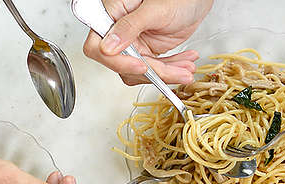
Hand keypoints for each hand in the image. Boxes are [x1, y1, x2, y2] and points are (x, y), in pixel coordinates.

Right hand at [82, 0, 212, 84]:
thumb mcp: (154, 9)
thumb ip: (129, 26)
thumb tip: (107, 47)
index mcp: (112, 15)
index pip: (97, 47)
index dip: (117, 61)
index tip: (141, 65)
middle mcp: (119, 31)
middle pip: (123, 65)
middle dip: (153, 71)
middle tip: (174, 71)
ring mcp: (134, 43)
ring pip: (141, 72)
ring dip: (167, 74)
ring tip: (186, 69)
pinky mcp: (148, 51)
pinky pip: (155, 70)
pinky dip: (172, 70)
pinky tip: (185, 63)